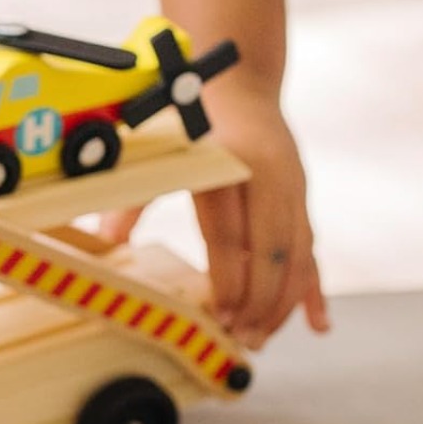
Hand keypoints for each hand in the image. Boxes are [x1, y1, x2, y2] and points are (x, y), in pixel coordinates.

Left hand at [101, 91, 329, 349]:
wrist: (241, 83)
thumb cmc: (190, 121)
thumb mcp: (158, 154)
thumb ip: (132, 198)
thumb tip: (104, 240)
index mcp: (232, 164)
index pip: (232, 234)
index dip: (228, 278)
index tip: (218, 314)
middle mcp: (270, 176)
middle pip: (272, 251)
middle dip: (258, 301)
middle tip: (241, 339)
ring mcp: (293, 188)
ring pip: (297, 255)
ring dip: (282, 303)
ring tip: (261, 339)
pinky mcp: (303, 200)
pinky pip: (311, 250)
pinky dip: (313, 290)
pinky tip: (318, 325)